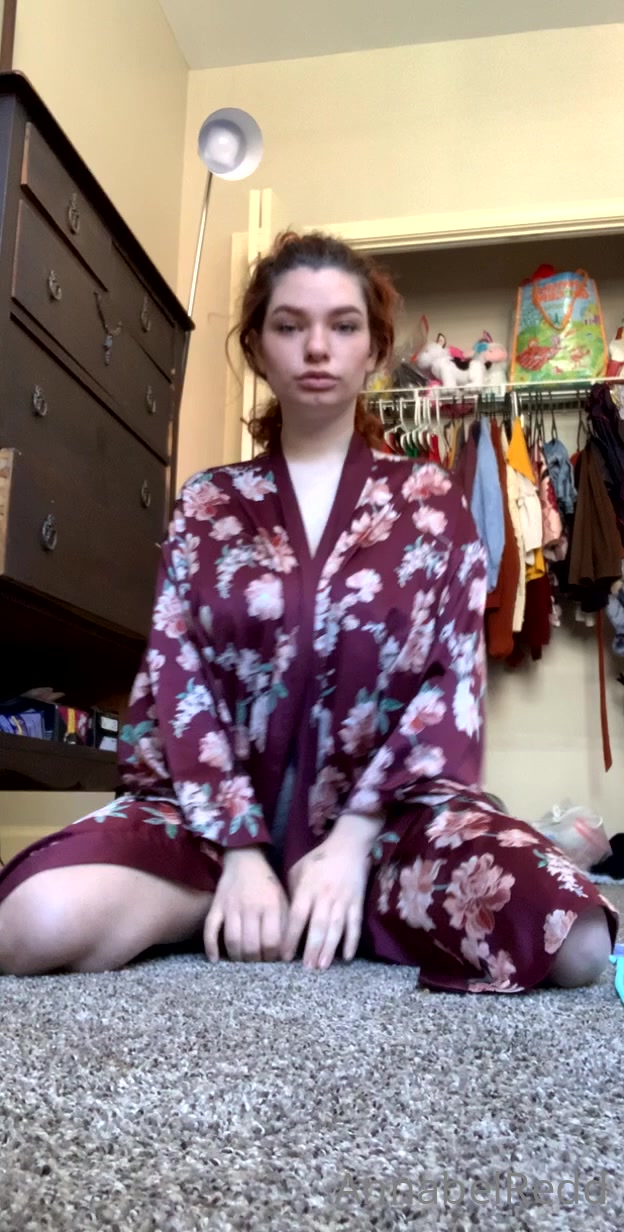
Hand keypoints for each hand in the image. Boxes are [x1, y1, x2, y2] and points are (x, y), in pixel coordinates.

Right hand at [204, 847, 289, 963]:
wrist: (244, 858)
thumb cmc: (267, 883)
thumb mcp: (282, 899)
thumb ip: (285, 923)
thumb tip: (286, 953)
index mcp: (271, 905)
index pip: (272, 942)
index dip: (272, 956)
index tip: (272, 960)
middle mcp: (251, 907)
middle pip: (251, 946)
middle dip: (255, 961)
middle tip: (257, 963)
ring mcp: (231, 907)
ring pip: (232, 941)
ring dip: (236, 958)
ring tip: (241, 962)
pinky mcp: (216, 906)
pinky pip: (210, 929)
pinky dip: (210, 946)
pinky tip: (215, 959)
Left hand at [280, 827, 370, 971]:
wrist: (348, 847)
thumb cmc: (318, 860)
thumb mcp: (298, 871)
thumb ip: (292, 893)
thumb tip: (285, 918)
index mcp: (307, 889)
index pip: (297, 917)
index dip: (290, 937)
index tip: (284, 956)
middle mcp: (325, 897)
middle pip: (317, 926)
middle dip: (311, 949)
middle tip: (306, 969)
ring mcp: (343, 901)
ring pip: (336, 928)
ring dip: (329, 949)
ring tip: (322, 967)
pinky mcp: (357, 903)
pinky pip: (355, 925)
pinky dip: (351, 941)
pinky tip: (346, 957)